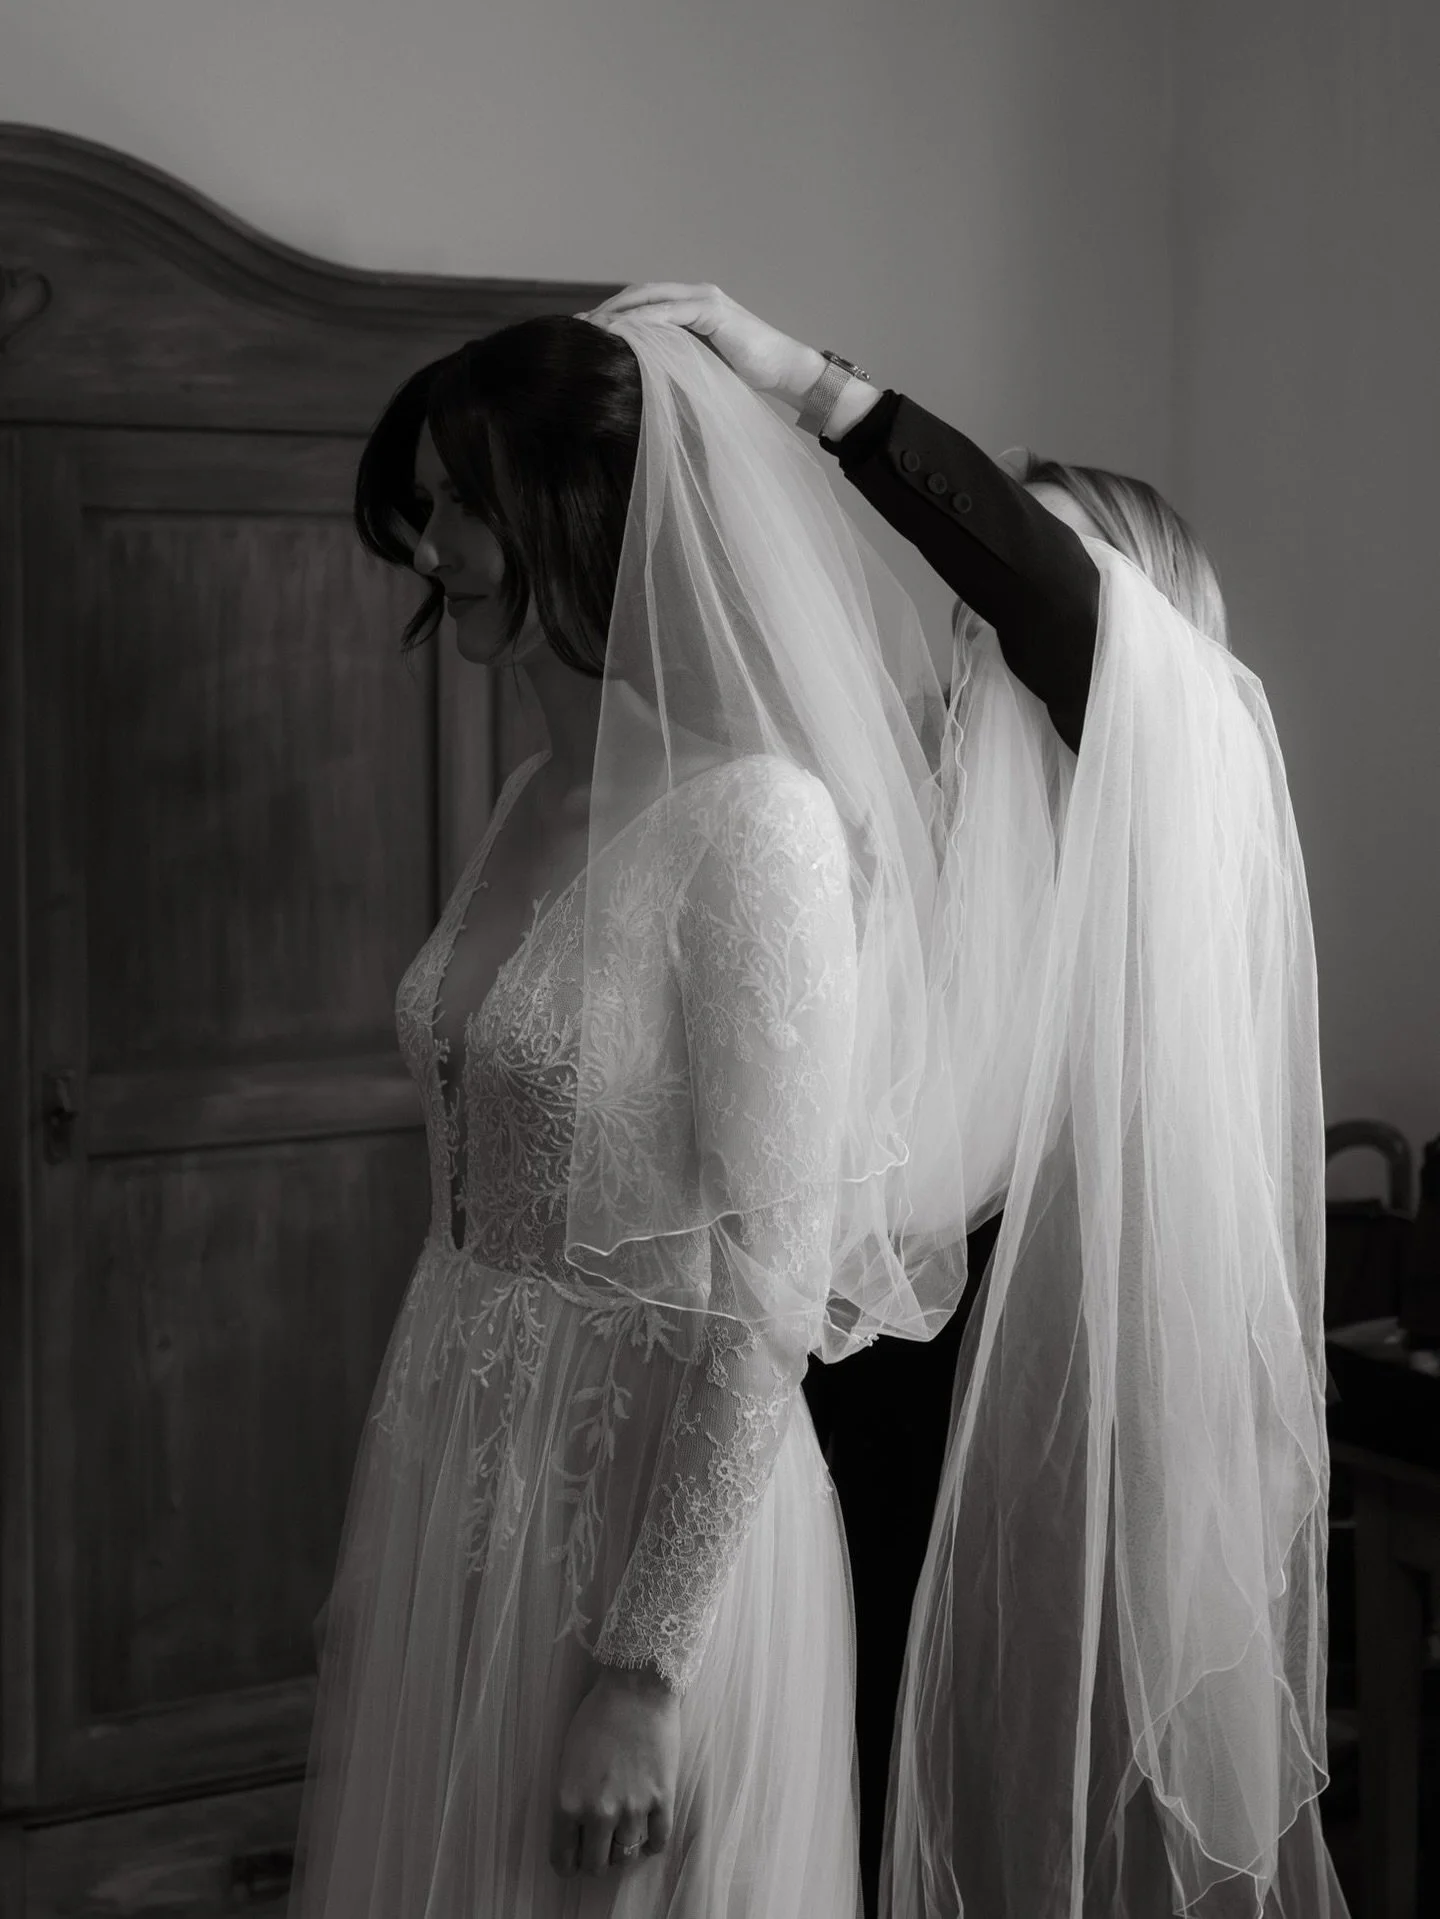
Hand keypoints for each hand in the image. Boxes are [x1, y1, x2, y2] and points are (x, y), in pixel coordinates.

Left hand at [550, 1665, 680, 1878]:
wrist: (636, 1688)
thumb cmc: (596, 1715)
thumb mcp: (567, 1759)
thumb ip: (570, 1798)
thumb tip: (576, 1827)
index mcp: (569, 1802)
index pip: (564, 1859)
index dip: (568, 1863)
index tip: (574, 1858)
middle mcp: (599, 1813)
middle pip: (597, 1865)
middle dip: (596, 1860)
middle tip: (600, 1845)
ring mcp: (634, 1809)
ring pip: (627, 1856)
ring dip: (623, 1850)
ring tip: (623, 1835)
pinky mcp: (663, 1799)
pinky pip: (658, 1841)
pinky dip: (652, 1843)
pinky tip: (648, 1830)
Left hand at [576, 282, 823, 407]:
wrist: (785, 371)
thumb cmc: (746, 377)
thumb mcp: (699, 367)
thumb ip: (674, 361)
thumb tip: (641, 379)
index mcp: (690, 306)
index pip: (642, 303)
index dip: (613, 314)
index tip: (585, 331)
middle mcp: (694, 295)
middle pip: (639, 295)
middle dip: (606, 309)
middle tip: (576, 326)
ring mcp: (703, 299)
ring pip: (650, 298)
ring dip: (618, 313)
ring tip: (591, 329)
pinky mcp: (712, 311)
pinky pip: (670, 312)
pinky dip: (643, 320)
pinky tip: (621, 332)